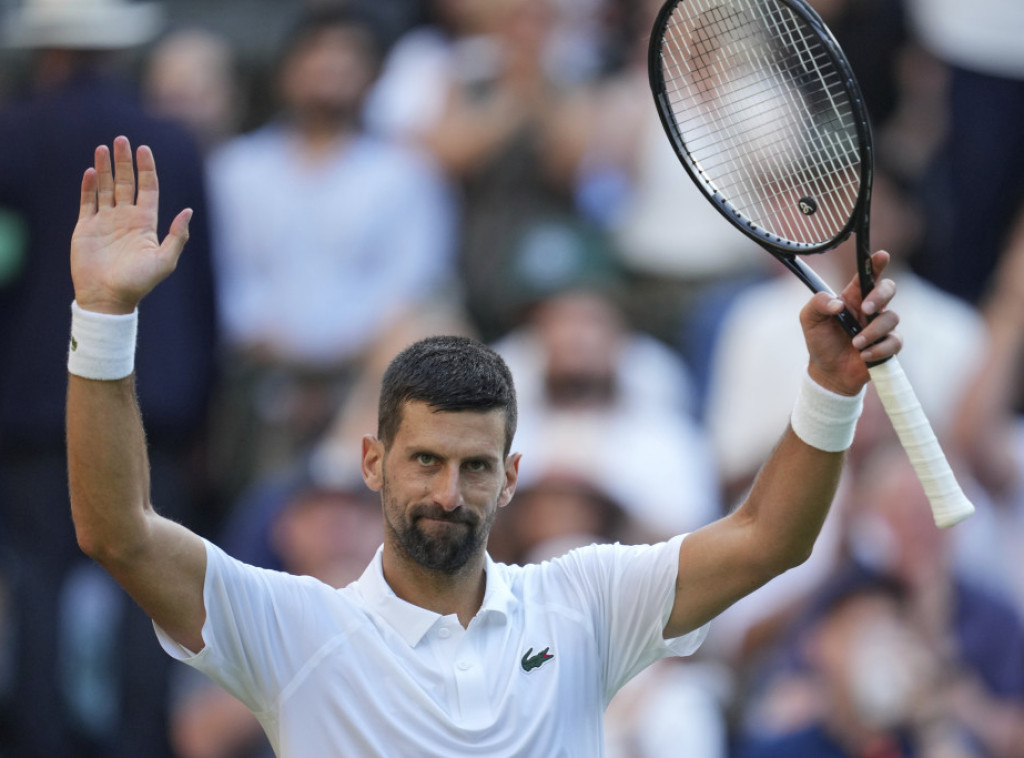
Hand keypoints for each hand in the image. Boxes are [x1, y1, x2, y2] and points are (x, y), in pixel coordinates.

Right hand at [71, 136, 190, 314]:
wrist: (108, 298)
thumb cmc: (139, 282)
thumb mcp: (165, 261)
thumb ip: (178, 236)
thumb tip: (188, 211)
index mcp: (146, 223)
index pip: (147, 188)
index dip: (146, 168)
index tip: (144, 148)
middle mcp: (126, 218)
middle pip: (126, 182)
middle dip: (124, 161)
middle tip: (121, 140)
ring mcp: (106, 221)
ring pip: (106, 188)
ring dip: (105, 168)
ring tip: (103, 148)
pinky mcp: (87, 228)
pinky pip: (88, 202)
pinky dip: (89, 186)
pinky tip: (91, 171)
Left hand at [800, 250, 901, 394]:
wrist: (828, 372)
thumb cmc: (820, 341)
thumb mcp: (809, 320)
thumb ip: (818, 304)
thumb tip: (838, 304)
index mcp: (853, 297)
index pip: (867, 275)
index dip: (876, 263)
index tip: (881, 255)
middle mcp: (870, 308)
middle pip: (888, 289)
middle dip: (880, 295)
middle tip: (866, 308)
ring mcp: (881, 326)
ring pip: (892, 318)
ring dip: (872, 331)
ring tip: (855, 343)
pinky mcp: (889, 345)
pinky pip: (894, 342)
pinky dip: (878, 349)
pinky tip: (863, 355)